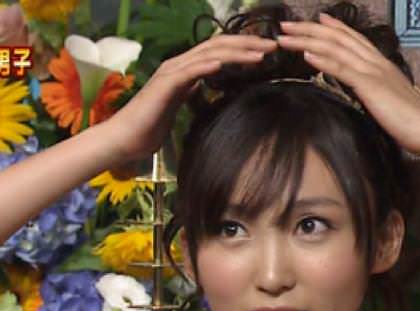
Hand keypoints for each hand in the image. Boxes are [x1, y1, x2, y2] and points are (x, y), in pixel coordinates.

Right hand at [103, 34, 277, 161]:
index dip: (243, 48)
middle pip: (218, 46)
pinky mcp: (166, 85)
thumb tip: (206, 91)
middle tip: (273, 45)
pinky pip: (190, 71)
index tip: (267, 52)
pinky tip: (226, 63)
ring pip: (209, 54)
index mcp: (186, 70)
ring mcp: (172, 72)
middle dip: (248, 43)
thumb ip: (193, 95)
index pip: (219, 52)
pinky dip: (209, 65)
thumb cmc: (151, 126)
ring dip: (237, 51)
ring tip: (261, 52)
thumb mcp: (180, 107)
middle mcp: (179, 65)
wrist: (126, 138)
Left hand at [276, 13, 419, 155]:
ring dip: (307, 40)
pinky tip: (306, 54)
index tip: (317, 20)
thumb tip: (366, 94)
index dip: (334, 27)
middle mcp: (376, 62)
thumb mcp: (390, 102)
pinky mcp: (370, 86)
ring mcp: (373, 72)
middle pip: (339, 38)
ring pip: (335, 49)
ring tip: (286, 37)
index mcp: (382, 65)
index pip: (355, 39)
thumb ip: (376, 93)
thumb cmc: (411, 122)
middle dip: (310, 30)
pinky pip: (342, 69)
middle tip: (287, 26)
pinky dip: (322, 59)